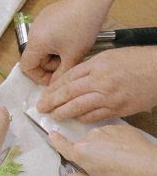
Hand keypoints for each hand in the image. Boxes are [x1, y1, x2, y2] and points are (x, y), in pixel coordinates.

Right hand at [20, 0, 107, 83]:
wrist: (91, 0)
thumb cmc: (82, 29)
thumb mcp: (73, 56)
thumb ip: (61, 74)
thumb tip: (54, 85)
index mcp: (35, 43)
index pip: (27, 67)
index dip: (39, 77)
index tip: (55, 77)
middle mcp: (32, 33)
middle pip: (35, 57)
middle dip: (50, 64)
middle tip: (68, 62)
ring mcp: (38, 22)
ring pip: (41, 46)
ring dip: (53, 53)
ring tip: (71, 50)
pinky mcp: (46, 15)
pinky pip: (46, 34)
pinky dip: (55, 41)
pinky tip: (70, 36)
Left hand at [36, 46, 156, 121]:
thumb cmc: (136, 60)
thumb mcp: (109, 56)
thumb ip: (89, 67)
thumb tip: (70, 79)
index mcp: (97, 65)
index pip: (67, 78)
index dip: (53, 89)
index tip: (44, 95)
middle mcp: (101, 81)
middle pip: (68, 93)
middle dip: (51, 102)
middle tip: (40, 108)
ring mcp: (110, 96)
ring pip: (79, 107)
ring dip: (63, 113)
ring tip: (53, 116)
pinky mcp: (119, 108)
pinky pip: (95, 116)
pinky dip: (83, 118)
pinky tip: (75, 119)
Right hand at [49, 124, 156, 175]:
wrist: (149, 163)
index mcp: (80, 152)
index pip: (62, 145)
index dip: (56, 141)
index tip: (52, 135)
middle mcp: (90, 137)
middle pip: (84, 146)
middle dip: (89, 155)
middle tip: (102, 169)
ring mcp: (106, 130)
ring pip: (99, 140)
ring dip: (103, 148)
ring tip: (117, 161)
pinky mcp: (121, 128)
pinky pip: (113, 135)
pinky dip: (116, 143)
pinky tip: (125, 153)